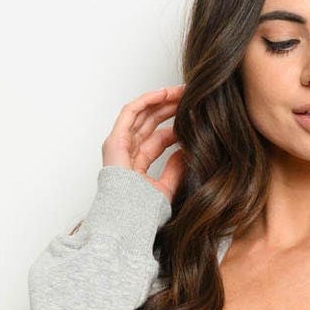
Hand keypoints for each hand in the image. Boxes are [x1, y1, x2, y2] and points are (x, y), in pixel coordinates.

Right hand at [101, 85, 187, 203]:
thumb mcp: (166, 189)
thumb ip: (175, 170)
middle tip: (189, 99)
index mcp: (138, 164)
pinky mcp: (115, 139)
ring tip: (180, 91)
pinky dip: (146, 101)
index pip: (159, 138)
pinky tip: (164, 93)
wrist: (128, 218)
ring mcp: (120, 144)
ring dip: (161, 100)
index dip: (176, 127)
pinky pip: (131, 112)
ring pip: (142, 114)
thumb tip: (187, 153)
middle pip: (151, 123)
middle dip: (170, 109)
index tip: (193, 119)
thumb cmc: (142, 212)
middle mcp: (128, 151)